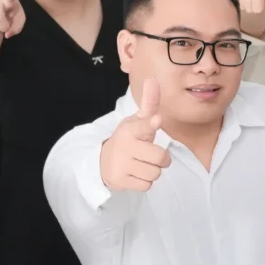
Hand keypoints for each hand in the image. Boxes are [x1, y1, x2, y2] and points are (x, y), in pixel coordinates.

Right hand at [100, 77, 171, 191]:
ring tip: (141, 164)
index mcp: (130, 130)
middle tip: (150, 155)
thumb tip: (153, 79)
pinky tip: (135, 174)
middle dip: (161, 159)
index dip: (150, 123)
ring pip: (155, 173)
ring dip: (152, 171)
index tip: (156, 120)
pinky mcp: (120, 180)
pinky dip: (144, 182)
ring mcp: (121, 164)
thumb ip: (148, 103)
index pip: (143, 126)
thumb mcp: (136, 120)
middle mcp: (125, 146)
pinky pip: (147, 185)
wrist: (103, 162)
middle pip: (161, 158)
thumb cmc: (127, 139)